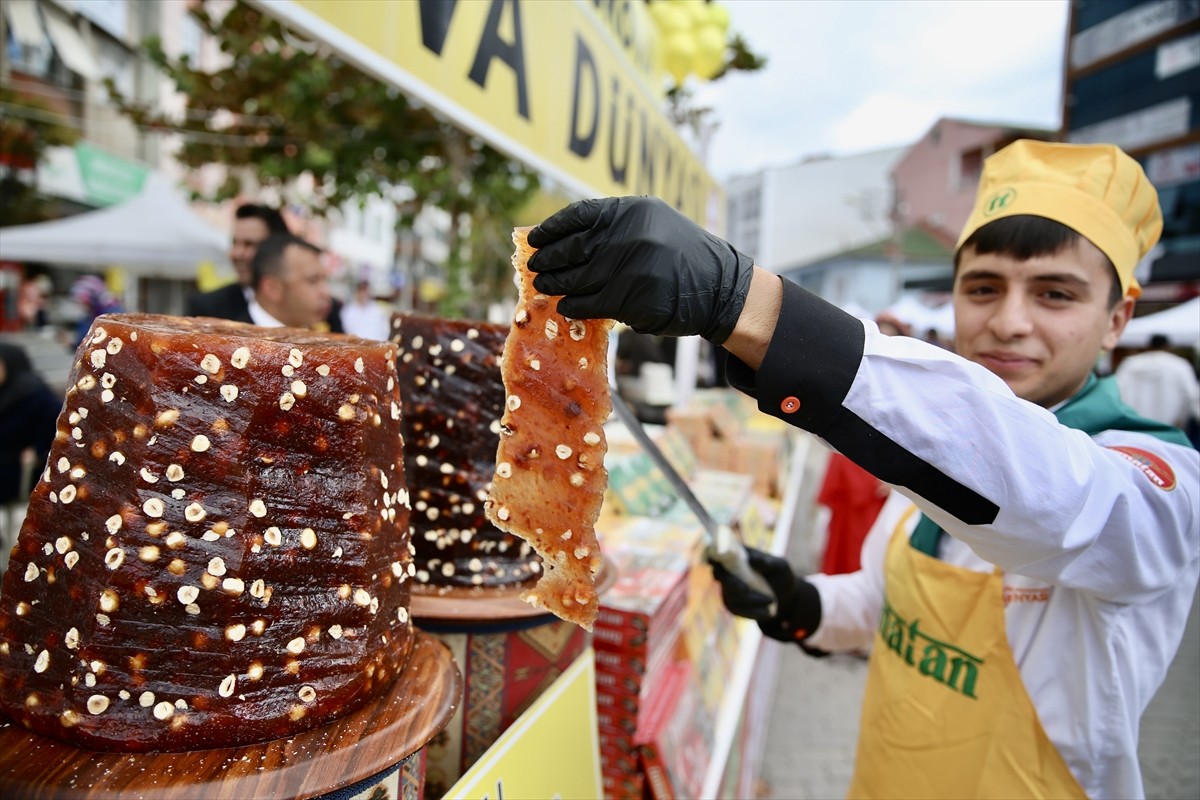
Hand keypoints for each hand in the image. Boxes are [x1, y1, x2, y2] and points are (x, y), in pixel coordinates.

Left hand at [527, 197, 754, 343]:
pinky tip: (565, 305)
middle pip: (573, 247)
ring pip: (577, 277)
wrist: (719, 288)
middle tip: (534, 266)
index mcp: (631, 210)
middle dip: (548, 258)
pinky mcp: (630, 297)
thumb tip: (566, 239)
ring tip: (542, 286)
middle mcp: (628, 234)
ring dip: (555, 283)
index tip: (534, 239)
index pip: (579, 216)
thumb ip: (615, 226)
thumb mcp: (653, 224)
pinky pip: (590, 302)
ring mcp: (629, 266)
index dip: (552, 229)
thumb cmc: (681, 256)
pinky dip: (573, 305)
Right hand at [710, 547, 821, 643]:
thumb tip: (753, 559)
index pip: (719, 554)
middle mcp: (729, 573)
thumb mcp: (780, 566)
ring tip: (770, 601)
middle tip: (744, 588)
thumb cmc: (781, 575)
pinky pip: (739, 611)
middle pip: (720, 576)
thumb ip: (768, 561)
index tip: (715, 562)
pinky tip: (768, 612)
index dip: (713, 557)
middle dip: (730, 582)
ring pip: (732, 596)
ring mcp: (729, 591)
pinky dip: (753, 612)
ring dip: (750, 600)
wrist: (786, 596)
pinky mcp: (734, 606)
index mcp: (737, 557)